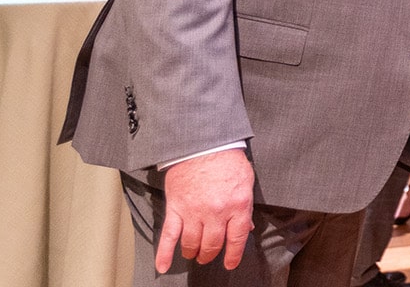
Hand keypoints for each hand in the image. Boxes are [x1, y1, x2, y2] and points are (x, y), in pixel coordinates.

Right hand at [155, 149, 255, 272]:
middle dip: (210, 254)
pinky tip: (162, 266)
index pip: (237, 238)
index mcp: (237, 205)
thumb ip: (245, 206)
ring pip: (192, 243)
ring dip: (192, 252)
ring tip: (193, 254)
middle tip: (208, 256)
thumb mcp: (246, 181)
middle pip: (212, 243)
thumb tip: (246, 227)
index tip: (231, 263)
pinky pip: (169, 236)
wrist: (203, 143)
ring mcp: (194, 212)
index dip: (234, 255)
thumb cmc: (226, 159)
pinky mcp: (176, 208)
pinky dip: (164, 253)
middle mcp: (216, 212)